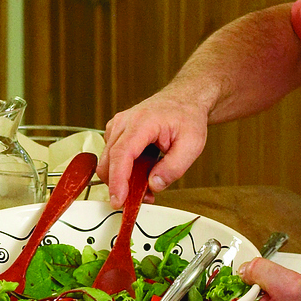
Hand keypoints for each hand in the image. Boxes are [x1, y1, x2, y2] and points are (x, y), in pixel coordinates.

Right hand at [103, 90, 210, 206]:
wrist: (183, 101)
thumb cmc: (187, 118)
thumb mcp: (192, 145)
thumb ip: (173, 168)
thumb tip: (154, 185)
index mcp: (142, 123)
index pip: (122, 154)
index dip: (118, 180)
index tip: (119, 200)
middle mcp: (123, 123)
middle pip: (108, 161)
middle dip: (120, 185)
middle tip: (143, 198)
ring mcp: (117, 127)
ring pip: (108, 162)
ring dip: (122, 179)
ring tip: (147, 185)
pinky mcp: (116, 133)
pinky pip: (112, 158)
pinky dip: (123, 171)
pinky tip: (141, 173)